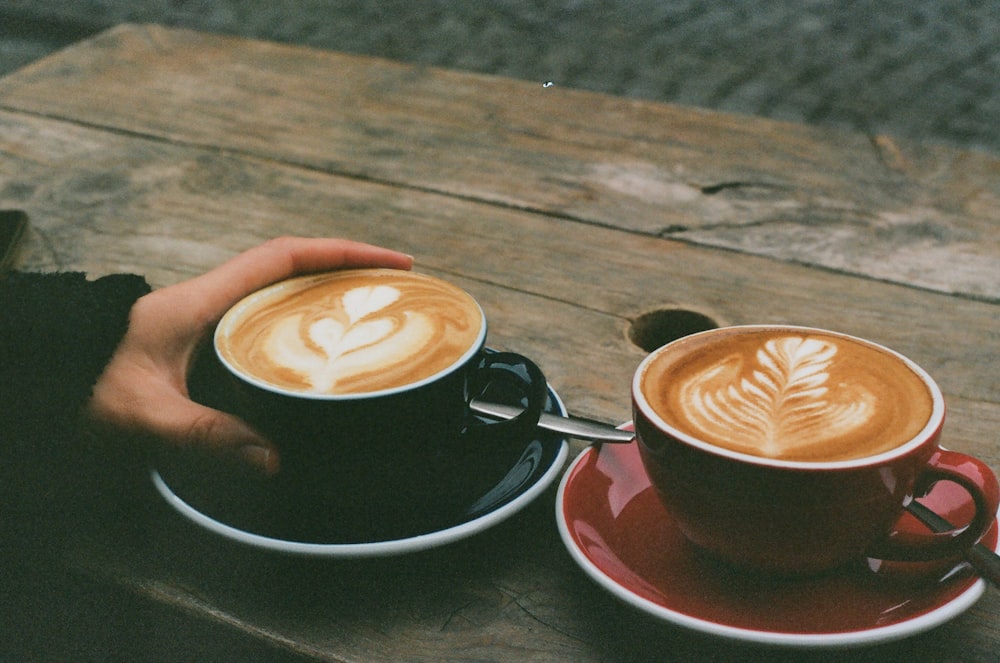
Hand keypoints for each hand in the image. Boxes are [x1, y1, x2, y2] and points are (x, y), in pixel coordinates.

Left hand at [86, 237, 413, 474]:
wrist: (38, 395)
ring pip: (276, 290)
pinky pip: (261, 317)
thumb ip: (206, 434)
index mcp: (193, 302)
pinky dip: (299, 321)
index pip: (280, 257)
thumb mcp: (145, 418)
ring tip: (372, 312)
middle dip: (345, 268)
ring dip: (324, 292)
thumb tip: (272, 458)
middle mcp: (200, 301)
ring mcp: (199, 319)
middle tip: (395, 288)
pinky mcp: (198, 342)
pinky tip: (320, 347)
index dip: (341, 253)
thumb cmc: (79, 397)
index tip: (390, 261)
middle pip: (288, 266)